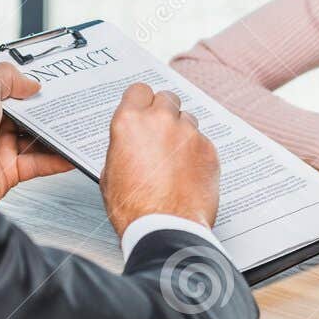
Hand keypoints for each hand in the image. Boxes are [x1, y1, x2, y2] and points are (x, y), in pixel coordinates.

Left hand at [0, 63, 72, 206]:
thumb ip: (6, 78)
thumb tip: (30, 83)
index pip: (12, 93)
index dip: (32, 89)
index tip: (55, 87)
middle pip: (29, 117)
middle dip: (51, 113)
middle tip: (72, 107)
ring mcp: (1, 149)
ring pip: (37, 140)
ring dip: (58, 136)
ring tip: (77, 129)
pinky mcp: (10, 172)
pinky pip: (40, 164)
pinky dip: (58, 160)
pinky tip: (70, 153)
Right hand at [100, 83, 219, 233]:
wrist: (165, 229)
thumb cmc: (133, 208)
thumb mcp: (109, 174)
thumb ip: (121, 147)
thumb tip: (128, 144)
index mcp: (130, 122)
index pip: (139, 90)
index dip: (141, 101)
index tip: (143, 109)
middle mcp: (161, 121)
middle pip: (166, 98)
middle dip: (163, 112)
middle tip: (159, 133)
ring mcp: (188, 133)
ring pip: (187, 119)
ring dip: (180, 132)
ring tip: (173, 158)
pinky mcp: (209, 149)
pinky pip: (202, 141)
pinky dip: (196, 152)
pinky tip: (187, 172)